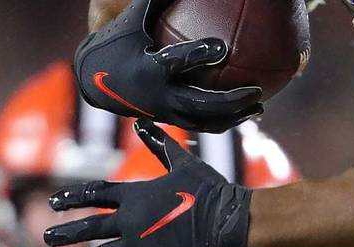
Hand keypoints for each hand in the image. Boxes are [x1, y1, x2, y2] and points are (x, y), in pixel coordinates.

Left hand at [45, 120, 252, 246]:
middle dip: (66, 233)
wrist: (228, 222)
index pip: (94, 194)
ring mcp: (139, 246)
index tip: (54, 202)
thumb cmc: (209, 190)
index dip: (72, 197)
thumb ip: (158, 143)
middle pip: (89, 227)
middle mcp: (130, 220)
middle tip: (46, 238)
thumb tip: (139, 122)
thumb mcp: (182, 161)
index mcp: (135, 194)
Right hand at [75, 0, 262, 132]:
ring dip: (235, 116)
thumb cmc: (118, 45)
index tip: (222, 46)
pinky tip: (245, 111)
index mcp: (148, 68)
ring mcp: (167, 112)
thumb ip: (156, 1)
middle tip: (255, 90)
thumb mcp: (133, 20)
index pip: (175, 62)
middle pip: (200, 103)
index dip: (199, 55)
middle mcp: (158, 96)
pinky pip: (204, 126)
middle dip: (230, 100)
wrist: (95, 82)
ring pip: (206, 122)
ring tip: (258, 105)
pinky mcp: (172, 121)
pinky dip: (226, 121)